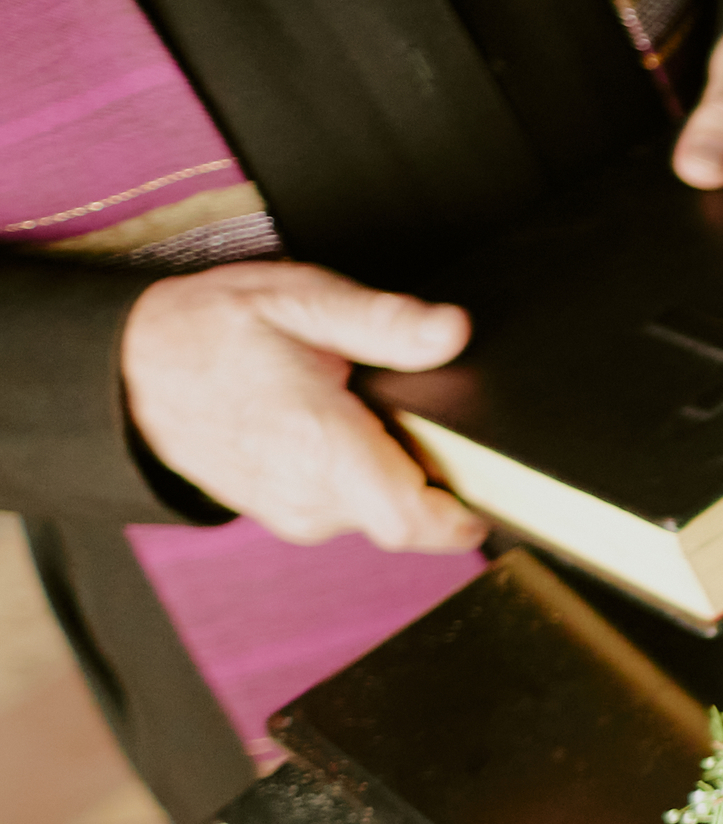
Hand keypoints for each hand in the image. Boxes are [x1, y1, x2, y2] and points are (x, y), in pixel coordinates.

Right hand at [119, 264, 486, 551]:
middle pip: (411, 518)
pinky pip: (349, 508)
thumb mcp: (299, 301)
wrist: (131, 370)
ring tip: (364, 414)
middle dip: (433, 474)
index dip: (464, 512)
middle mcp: (309, 496)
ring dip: (393, 472)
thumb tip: (450, 331)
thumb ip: (382, 321)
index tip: (490, 482)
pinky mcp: (288, 517)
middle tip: (414, 417)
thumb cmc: (212, 330)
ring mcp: (295, 514)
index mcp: (320, 447)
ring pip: (381, 513)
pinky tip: (339, 431)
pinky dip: (360, 476)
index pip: (415, 522)